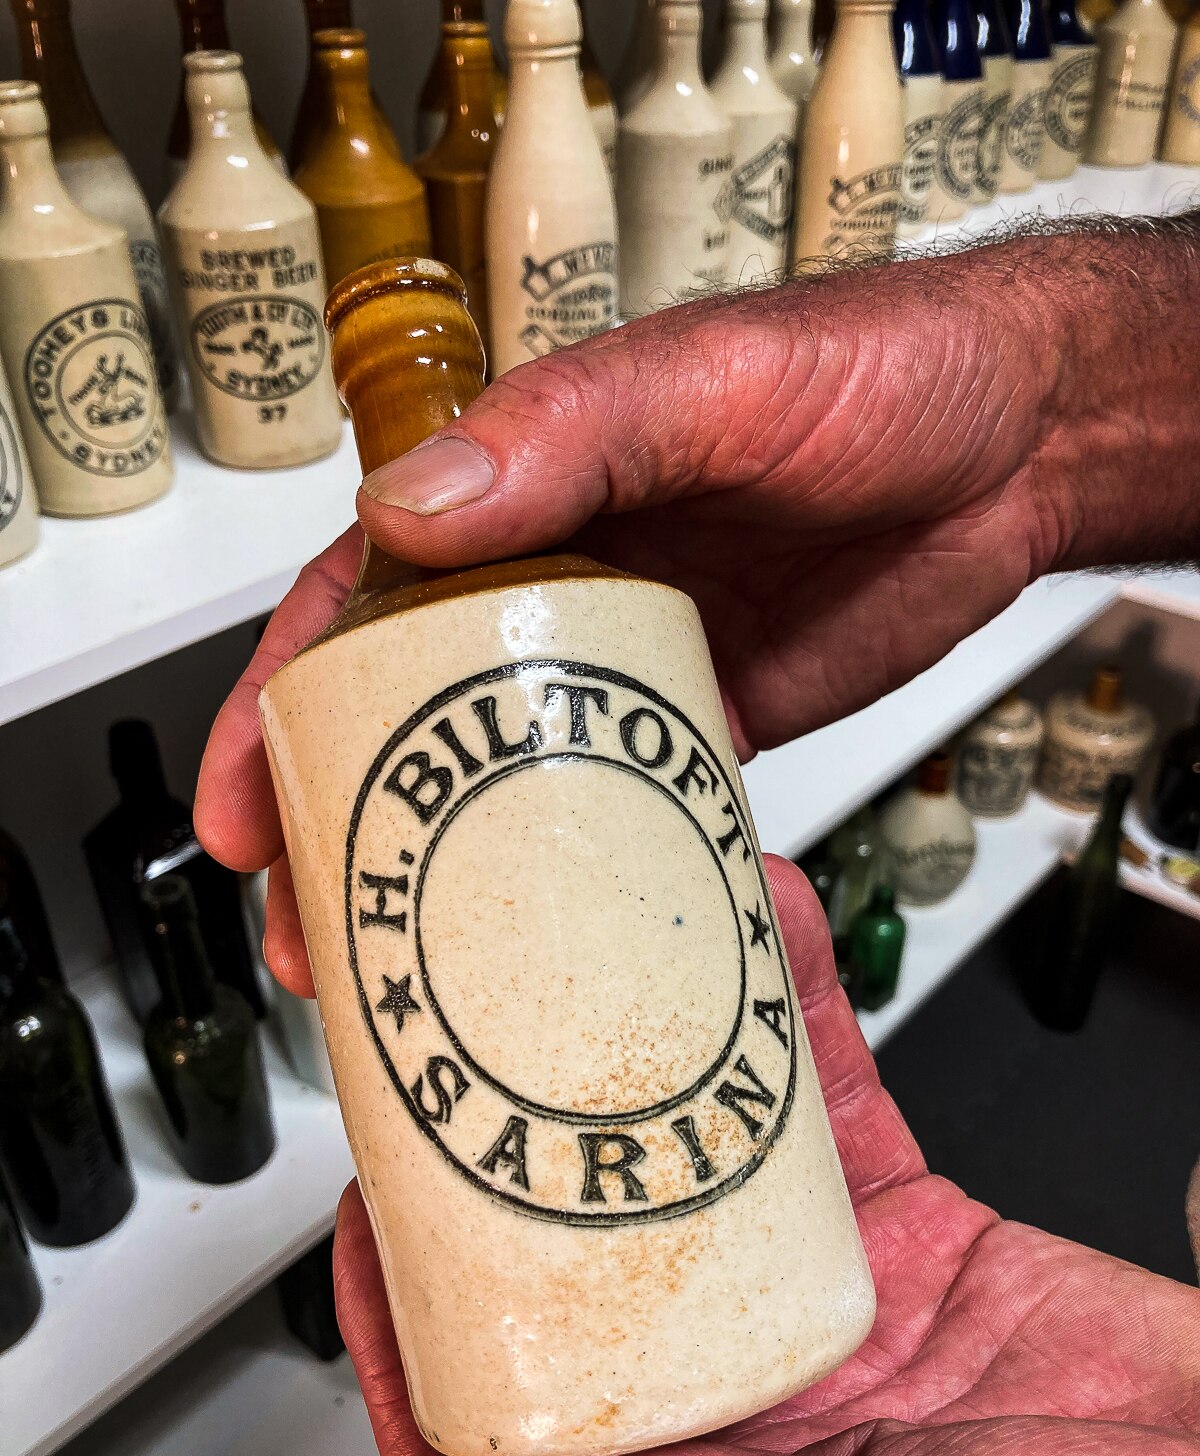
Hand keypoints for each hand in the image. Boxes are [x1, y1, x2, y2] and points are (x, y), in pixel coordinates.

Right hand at [196, 223, 1199, 995]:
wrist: (1022, 444)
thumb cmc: (874, 374)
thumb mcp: (712, 383)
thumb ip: (569, 436)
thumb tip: (407, 510)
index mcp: (524, 490)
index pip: (361, 598)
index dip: (282, 703)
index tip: (243, 803)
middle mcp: (557, 583)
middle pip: (408, 711)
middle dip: (343, 822)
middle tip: (311, 939)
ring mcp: (629, 664)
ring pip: (500, 777)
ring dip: (442, 872)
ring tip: (398, 977)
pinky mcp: (708, 723)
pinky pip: (618, 808)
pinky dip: (574, 877)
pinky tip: (542, 950)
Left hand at [334, 855, 1199, 1455]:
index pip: (496, 1415)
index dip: (411, 1313)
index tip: (369, 1205)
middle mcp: (738, 1405)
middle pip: (577, 1253)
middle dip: (517, 1134)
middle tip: (468, 1021)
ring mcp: (815, 1308)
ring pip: (697, 1151)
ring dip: (652, 1043)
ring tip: (608, 939)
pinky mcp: (906, 1233)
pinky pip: (832, 1103)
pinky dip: (797, 1009)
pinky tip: (765, 926)